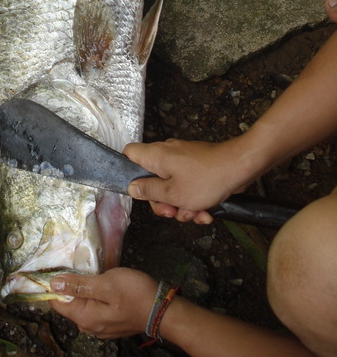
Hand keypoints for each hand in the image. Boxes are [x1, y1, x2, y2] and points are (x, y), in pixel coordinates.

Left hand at [50, 268, 157, 338]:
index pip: (57, 303)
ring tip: (96, 274)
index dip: (56, 286)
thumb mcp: (106, 283)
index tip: (60, 268)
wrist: (162, 309)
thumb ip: (79, 285)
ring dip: (86, 290)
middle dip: (73, 286)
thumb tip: (54, 284)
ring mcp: (101, 327)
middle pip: (70, 304)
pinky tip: (105, 285)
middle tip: (84, 268)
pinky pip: (95, 309)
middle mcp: (90, 326)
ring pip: (83, 305)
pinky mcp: (111, 323)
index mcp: (85, 318)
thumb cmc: (134, 293)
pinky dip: (96, 297)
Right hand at [124, 138, 249, 223]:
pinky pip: (187, 185)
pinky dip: (194, 199)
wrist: (240, 167)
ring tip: (196, 213)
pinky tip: (206, 212)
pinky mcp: (196, 167)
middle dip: (162, 201)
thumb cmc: (206, 179)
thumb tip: (132, 187)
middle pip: (151, 179)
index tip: (138, 190)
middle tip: (173, 212)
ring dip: (181, 205)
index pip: (129, 154)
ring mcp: (182, 160)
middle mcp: (166, 154)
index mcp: (155, 156)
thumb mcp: (173, 193)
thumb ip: (149, 191)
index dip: (127, 171)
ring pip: (171, 186)